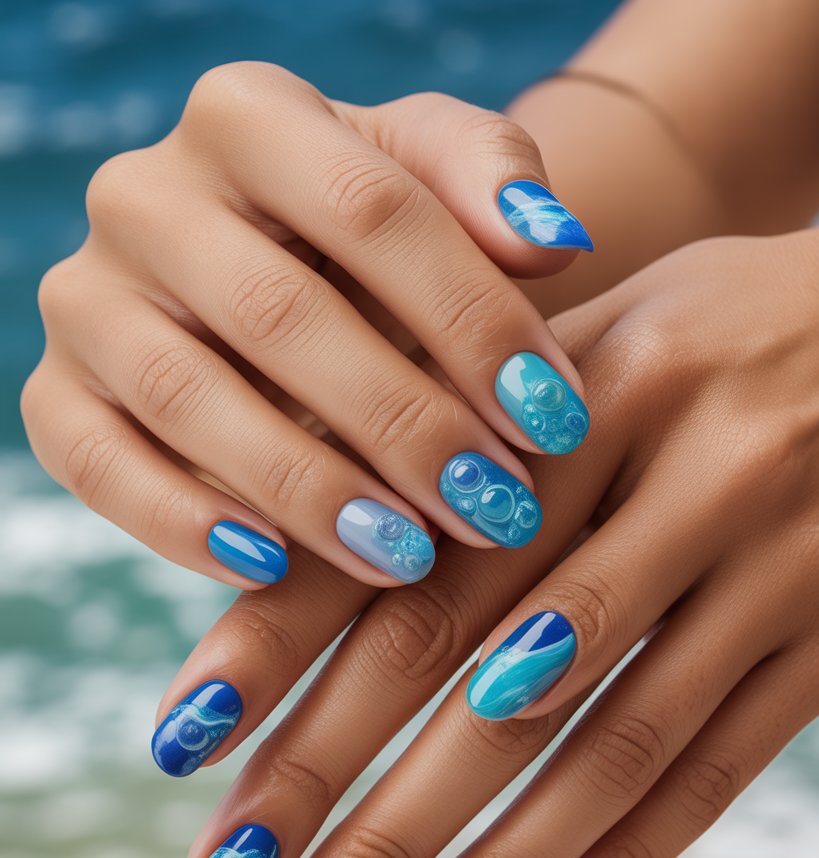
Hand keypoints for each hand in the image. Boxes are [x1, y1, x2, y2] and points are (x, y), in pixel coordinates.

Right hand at [21, 65, 592, 589]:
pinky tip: (274, 571)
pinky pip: (98, 466)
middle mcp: (145, 194)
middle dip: (403, 425)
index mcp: (245, 116)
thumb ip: (492, 185)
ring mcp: (86, 298)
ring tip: (408, 555)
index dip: (473, 320)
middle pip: (279, 312)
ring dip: (307, 488)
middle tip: (494, 508)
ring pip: (186, 396)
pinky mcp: (55, 394)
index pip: (371, 208)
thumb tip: (552, 241)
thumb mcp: (433, 181)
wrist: (272, 279)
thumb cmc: (371, 237)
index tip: (554, 419)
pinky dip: (183, 524)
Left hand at [155, 230, 818, 857]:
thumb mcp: (592, 339)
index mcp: (586, 395)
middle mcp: (682, 477)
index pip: (410, 553)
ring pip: (603, 752)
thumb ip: (461, 432)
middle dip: (364, 810)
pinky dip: (629, 856)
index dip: (287, 663)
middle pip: (484, 677)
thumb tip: (299, 545)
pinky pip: (722, 767)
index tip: (186, 762)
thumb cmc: (715, 340)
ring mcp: (773, 568)